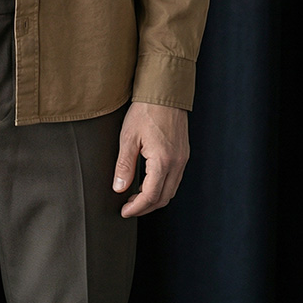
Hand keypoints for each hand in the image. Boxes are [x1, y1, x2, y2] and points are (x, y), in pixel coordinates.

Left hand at [112, 101, 188, 216]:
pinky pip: (175, 178)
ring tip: (136, 197)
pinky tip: (149, 182)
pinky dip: (162, 187)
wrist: (165, 92)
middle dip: (146, 207)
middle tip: (129, 207)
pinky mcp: (183, 153)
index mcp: (163, 161)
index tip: (124, 211)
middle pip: (164, 197)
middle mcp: (177, 163)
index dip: (137, 208)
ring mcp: (182, 158)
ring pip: (171, 190)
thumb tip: (119, 188)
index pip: (151, 196)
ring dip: (155, 198)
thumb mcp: (129, 137)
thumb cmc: (146, 111)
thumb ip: (124, 166)